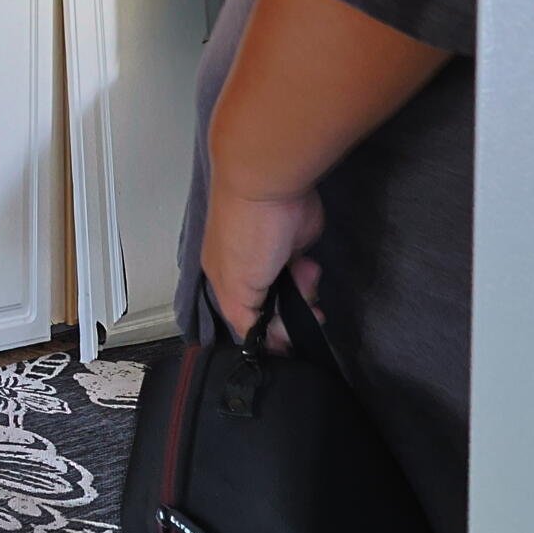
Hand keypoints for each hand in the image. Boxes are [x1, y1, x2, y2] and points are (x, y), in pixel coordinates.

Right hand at [200, 180, 323, 344]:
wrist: (270, 188)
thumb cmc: (246, 232)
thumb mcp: (237, 288)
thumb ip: (244, 320)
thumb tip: (261, 343)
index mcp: (223, 282)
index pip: (246, 322)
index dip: (269, 336)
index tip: (290, 344)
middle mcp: (246, 273)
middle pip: (273, 310)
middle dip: (292, 315)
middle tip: (309, 312)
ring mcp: (271, 260)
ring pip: (292, 295)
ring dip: (304, 294)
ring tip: (306, 275)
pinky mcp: (295, 247)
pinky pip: (305, 275)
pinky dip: (310, 276)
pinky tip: (309, 264)